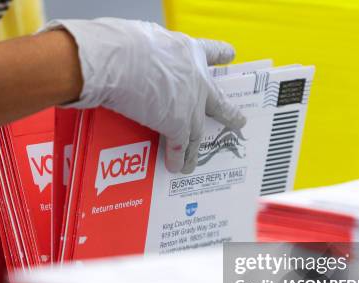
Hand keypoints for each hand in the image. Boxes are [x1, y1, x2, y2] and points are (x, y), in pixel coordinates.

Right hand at [42, 18, 245, 173]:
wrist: (119, 60)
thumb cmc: (123, 43)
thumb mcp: (144, 40)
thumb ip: (151, 53)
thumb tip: (136, 59)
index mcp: (186, 51)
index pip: (209, 50)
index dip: (220, 54)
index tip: (230, 55)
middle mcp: (195, 78)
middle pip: (217, 100)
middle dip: (227, 112)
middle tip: (238, 120)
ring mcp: (190, 104)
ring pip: (198, 131)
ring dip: (197, 148)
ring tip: (197, 160)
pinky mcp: (177, 124)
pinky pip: (180, 146)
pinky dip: (178, 158)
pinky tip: (177, 167)